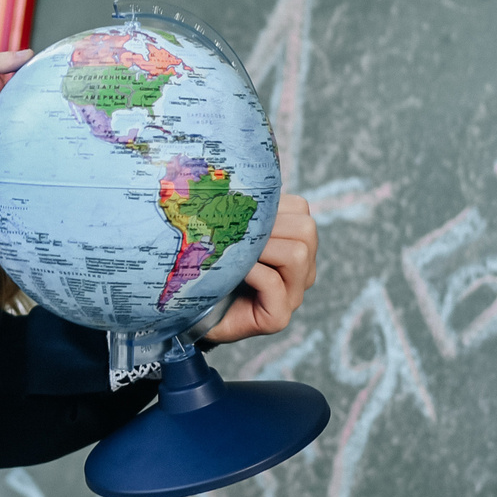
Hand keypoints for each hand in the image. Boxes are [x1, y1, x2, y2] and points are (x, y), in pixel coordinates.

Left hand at [200, 194, 319, 345]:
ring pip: (298, 255)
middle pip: (306, 229)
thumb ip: (245, 209)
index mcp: (296, 243)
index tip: (238, 215)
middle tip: (237, 236)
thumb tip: (245, 179)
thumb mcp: (230, 229)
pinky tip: (234, 273)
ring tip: (236, 255)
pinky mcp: (278, 317)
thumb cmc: (211, 265)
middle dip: (270, 227)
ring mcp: (293, 295)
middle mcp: (302, 270)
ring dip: (262, 249)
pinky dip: (253, 272)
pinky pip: (274, 283)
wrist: (189, 309)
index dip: (270, 206)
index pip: (300, 209)